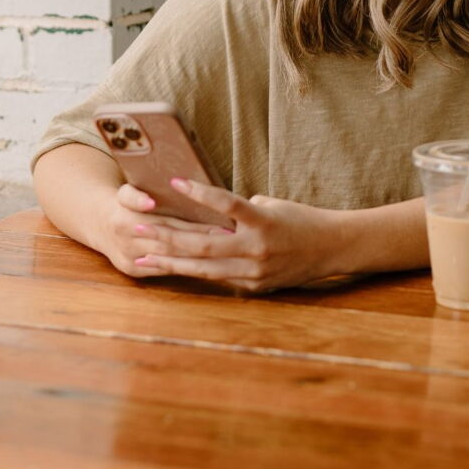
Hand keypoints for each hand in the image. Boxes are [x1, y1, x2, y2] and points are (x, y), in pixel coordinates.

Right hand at [97, 182, 232, 279]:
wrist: (101, 225)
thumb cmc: (123, 204)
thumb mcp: (125, 192)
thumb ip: (135, 196)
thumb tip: (150, 203)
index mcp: (124, 218)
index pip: (162, 223)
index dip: (189, 226)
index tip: (218, 223)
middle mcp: (125, 241)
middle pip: (169, 242)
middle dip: (200, 238)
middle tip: (228, 234)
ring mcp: (128, 258)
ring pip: (169, 258)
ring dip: (197, 253)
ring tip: (224, 247)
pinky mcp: (133, 270)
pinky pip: (163, 270)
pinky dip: (185, 265)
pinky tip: (207, 261)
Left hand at [130, 178, 342, 292]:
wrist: (332, 249)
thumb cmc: (300, 219)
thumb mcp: (271, 205)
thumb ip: (239, 211)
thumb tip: (206, 209)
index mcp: (263, 220)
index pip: (226, 204)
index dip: (200, 193)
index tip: (174, 182)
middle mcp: (257, 248)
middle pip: (203, 243)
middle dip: (166, 237)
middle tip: (137, 228)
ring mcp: (254, 270)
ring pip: (203, 268)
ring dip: (170, 261)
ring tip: (143, 256)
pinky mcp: (254, 286)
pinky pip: (217, 278)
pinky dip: (193, 272)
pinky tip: (170, 268)